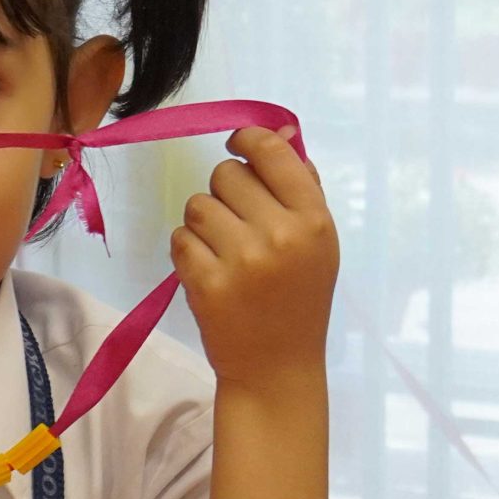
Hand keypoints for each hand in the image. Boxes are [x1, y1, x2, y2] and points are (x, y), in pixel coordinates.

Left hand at [172, 127, 338, 389]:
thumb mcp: (318, 241)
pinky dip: (188, 251)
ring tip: (223, 250)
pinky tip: (210, 272)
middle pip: (226, 174)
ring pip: (197, 205)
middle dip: (226, 193)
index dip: (247, 140)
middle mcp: (280, 234)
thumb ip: (300, 185)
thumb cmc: (299, 297)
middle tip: (239, 224)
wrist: (277, 367)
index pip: (271, 152)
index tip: (239, 148)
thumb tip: (276, 131)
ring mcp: (242, 260)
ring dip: (203, 223)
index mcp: (314, 220)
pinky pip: (179, 238)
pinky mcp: (207, 283)